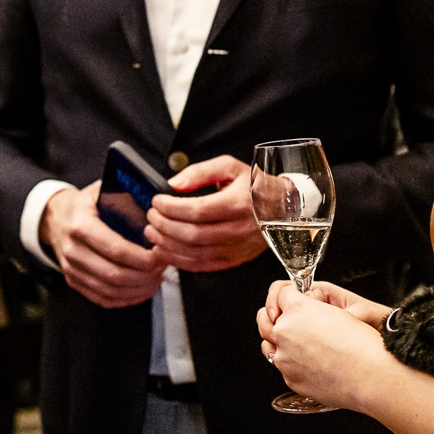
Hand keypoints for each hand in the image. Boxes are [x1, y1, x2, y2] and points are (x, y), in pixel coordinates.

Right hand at [42, 182, 164, 308]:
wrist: (56, 217)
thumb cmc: (86, 204)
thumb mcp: (101, 191)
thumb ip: (126, 197)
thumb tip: (158, 208)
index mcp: (81, 225)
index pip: (116, 249)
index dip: (142, 257)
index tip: (160, 256)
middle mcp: (73, 250)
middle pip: (114, 275)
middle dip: (144, 276)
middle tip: (161, 269)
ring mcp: (71, 269)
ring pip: (110, 291)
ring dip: (138, 290)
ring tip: (155, 280)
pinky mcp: (73, 282)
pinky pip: (102, 299)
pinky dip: (126, 299)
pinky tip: (141, 290)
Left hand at [146, 155, 266, 272]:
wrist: (282, 208)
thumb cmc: (254, 186)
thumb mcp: (230, 167)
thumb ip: (200, 172)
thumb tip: (174, 184)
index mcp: (238, 203)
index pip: (197, 210)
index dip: (171, 208)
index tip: (157, 201)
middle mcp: (239, 229)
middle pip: (193, 234)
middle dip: (164, 226)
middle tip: (150, 217)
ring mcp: (237, 248)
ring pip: (195, 253)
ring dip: (167, 245)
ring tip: (152, 233)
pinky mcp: (234, 260)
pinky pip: (202, 266)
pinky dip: (179, 261)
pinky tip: (165, 250)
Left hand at [254, 283, 396, 410]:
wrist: (371, 376)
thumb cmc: (362, 343)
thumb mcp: (339, 312)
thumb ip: (314, 309)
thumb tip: (306, 311)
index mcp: (298, 308)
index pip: (281, 293)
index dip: (288, 296)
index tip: (291, 300)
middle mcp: (285, 331)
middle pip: (264, 317)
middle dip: (272, 316)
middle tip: (281, 318)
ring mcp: (284, 357)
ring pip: (267, 345)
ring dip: (275, 341)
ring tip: (291, 342)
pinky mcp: (289, 378)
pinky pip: (282, 367)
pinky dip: (291, 363)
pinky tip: (308, 363)